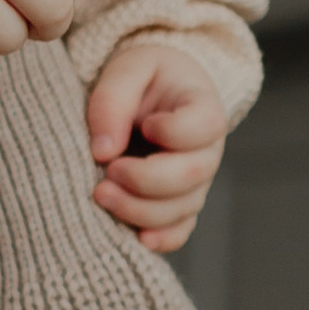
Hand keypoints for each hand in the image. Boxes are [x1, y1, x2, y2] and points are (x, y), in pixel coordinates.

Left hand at [85, 34, 226, 254]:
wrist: (151, 98)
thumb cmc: (142, 80)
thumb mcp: (127, 70)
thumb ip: (113, 100)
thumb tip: (103, 151)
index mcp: (203, 109)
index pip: (204, 126)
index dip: (173, 132)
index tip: (144, 124)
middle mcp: (206, 150)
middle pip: (192, 175)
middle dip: (146, 180)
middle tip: (108, 171)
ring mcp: (195, 183)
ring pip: (180, 209)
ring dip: (139, 210)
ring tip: (101, 194)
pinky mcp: (178, 205)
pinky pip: (179, 231)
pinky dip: (161, 239)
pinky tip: (138, 238)